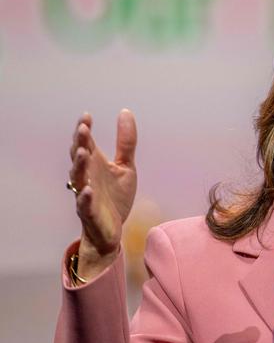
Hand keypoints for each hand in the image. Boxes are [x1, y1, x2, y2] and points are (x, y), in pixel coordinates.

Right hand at [68, 109, 137, 277]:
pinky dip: (84, 197)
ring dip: (79, 165)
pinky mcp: (90, 213)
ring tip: (83, 152)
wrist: (113, 230)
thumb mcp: (126, 167)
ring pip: (78, 178)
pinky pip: (84, 205)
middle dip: (80, 143)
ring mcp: (85, 195)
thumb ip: (126, 142)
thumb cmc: (115, 197)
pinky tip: (87, 189)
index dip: (84, 130)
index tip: (87, 116)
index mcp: (94, 165)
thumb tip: (125, 111)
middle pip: (79, 157)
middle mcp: (86, 177)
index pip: (86, 143)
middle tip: (83, 129)